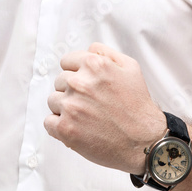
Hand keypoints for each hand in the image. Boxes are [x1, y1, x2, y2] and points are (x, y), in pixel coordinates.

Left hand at [44, 42, 166, 171]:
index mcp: (93, 65)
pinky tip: (76, 127)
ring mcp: (71, 106)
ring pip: (53, 101)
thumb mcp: (130, 67)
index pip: (66, 62)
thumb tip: (88, 50)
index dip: (76, 73)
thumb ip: (106, 53)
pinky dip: (59, 126)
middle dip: (71, 90)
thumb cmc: (137, 106)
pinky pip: (48, 122)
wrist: (143, 140)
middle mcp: (79, 83)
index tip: (84, 84)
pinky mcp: (65, 128)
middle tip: (89, 102)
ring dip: (65, 108)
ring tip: (85, 116)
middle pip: (59, 81)